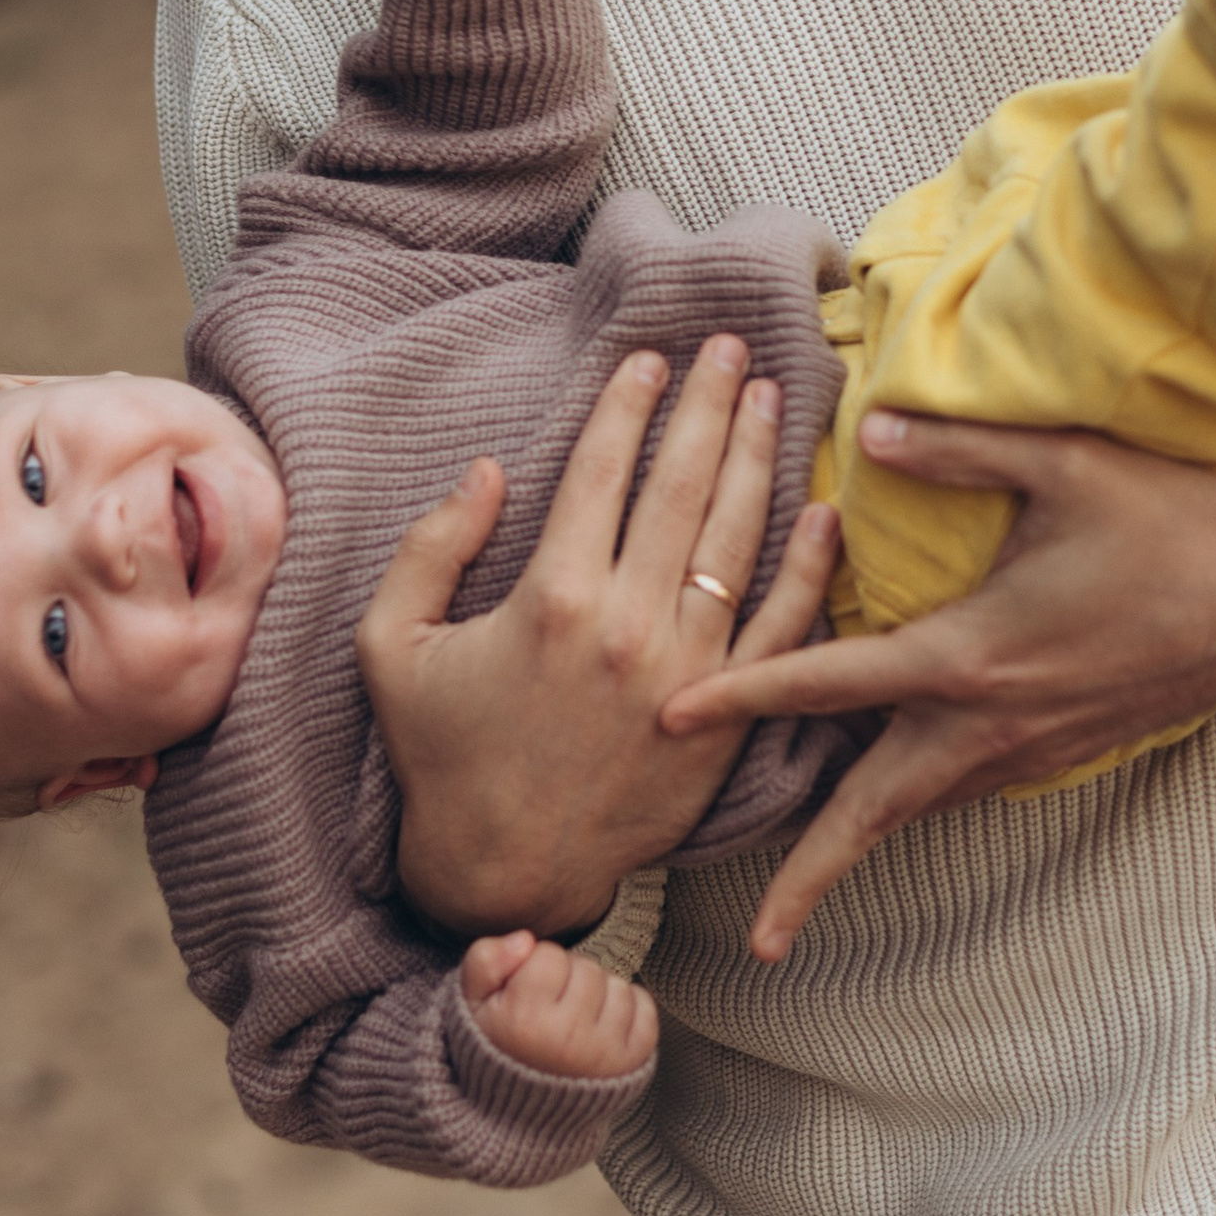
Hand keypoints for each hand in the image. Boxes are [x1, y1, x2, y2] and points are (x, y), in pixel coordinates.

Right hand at [358, 333, 841, 938]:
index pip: (602, 470)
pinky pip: (781, 628)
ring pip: (738, 540)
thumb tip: (486, 469)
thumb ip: (430, 547)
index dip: (629, 403)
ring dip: (760, 458)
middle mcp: (627, 624)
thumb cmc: (442, 753)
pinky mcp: (725, 716)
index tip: (650, 357)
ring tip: (773, 398)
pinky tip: (821, 510)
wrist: (505, 869)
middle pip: (681, 485)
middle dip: (709, 404)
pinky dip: (807, 567)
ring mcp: (687, 671)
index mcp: (550, 597)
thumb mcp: (394, 646)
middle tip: (733, 346)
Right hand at [461, 931, 657, 1077]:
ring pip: (616, 984)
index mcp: (524, 1021)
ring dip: (598, 993)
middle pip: (586, 968)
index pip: (549, 955)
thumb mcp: (470, 1002)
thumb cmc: (495, 1046)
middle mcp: (567, 1038)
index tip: (526, 991)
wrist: (518, 1112)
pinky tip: (601, 1023)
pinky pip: (644, 1007)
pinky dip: (629, 1007)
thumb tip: (526, 940)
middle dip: (568, 978)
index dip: (535, 966)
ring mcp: (603, 1053)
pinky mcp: (630, 1063)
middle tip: (550, 1006)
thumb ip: (486, 960)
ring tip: (574, 1018)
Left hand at [661, 414, 1215, 957]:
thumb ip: (959, 448)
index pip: (830, 682)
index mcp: (971, 656)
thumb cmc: (1175, 521)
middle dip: (812, 874)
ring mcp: (1031, 748)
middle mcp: (991, 722)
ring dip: (863, 839)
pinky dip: (918, 800)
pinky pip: (968, 787)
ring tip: (800, 879)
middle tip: (759, 936)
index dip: (744, 694)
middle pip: (875, 812)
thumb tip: (869, 427)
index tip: (670, 717)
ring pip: (924, 805)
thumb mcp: (1066, 464)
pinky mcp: (1063, 751)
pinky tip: (891, 791)